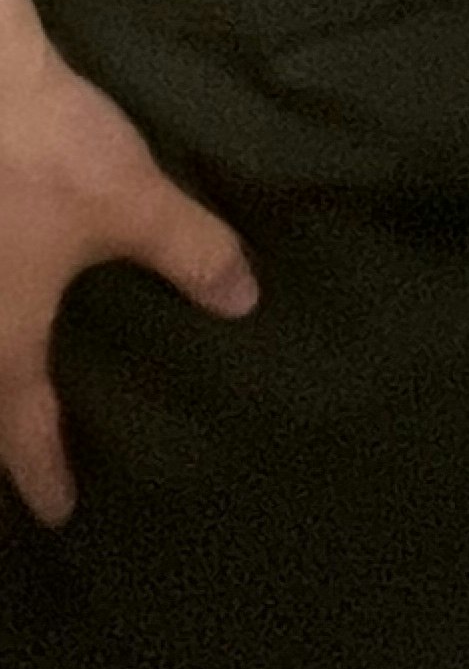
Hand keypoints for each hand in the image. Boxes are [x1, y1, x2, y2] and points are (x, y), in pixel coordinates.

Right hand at [0, 37, 257, 525]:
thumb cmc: (44, 155)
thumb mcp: (131, 205)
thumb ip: (190, 253)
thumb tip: (244, 302)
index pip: (19, 432)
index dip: (43, 473)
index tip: (60, 513)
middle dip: (0, 434)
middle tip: (24, 461)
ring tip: (19, 387)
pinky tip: (13, 295)